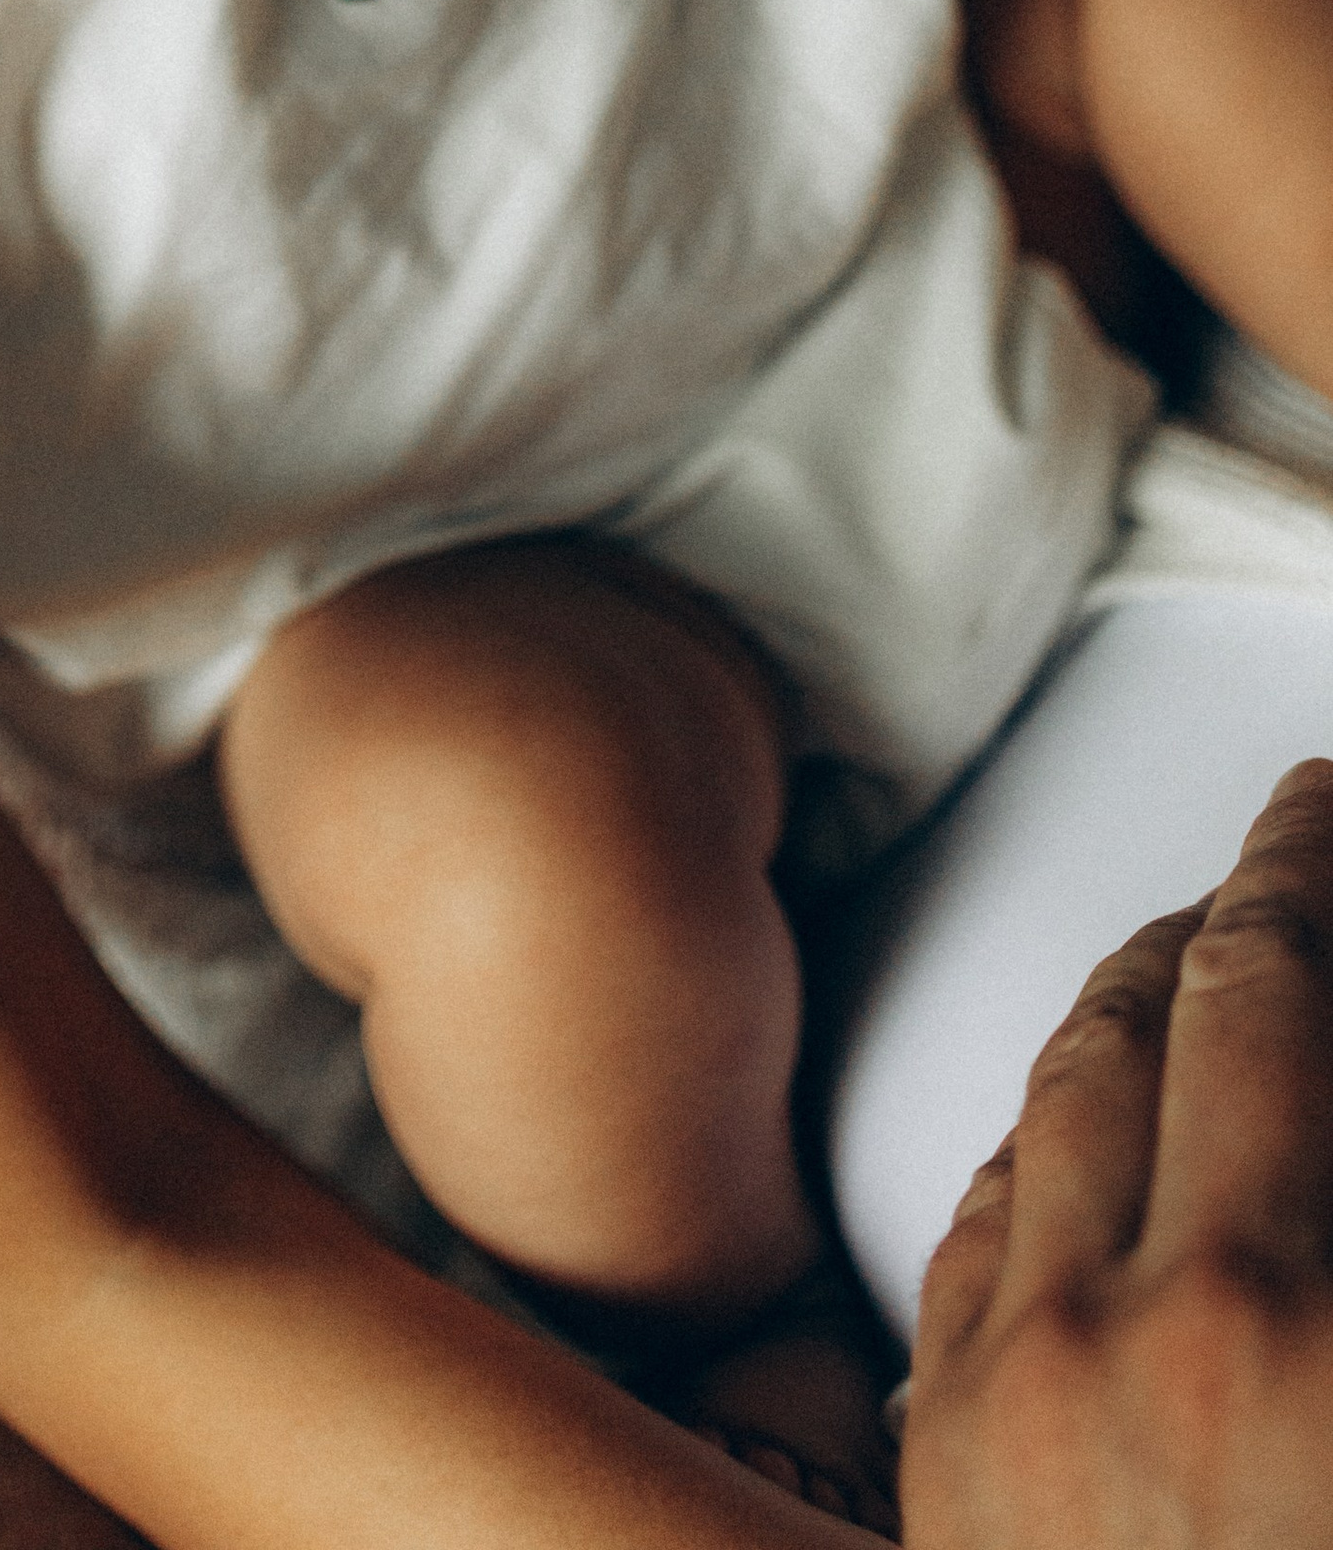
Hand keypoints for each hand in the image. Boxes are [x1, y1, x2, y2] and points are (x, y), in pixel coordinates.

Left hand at [903, 758, 1332, 1545]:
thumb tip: (1315, 1065)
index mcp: (1283, 1313)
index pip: (1275, 989)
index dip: (1302, 867)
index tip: (1321, 797)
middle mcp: (1132, 1324)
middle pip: (1164, 1015)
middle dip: (1237, 908)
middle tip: (1292, 849)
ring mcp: (1018, 1380)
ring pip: (1058, 1098)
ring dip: (1136, 1002)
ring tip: (1199, 956)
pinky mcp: (948, 1446)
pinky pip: (983, 1225)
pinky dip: (1048, 1142)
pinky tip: (1090, 1123)